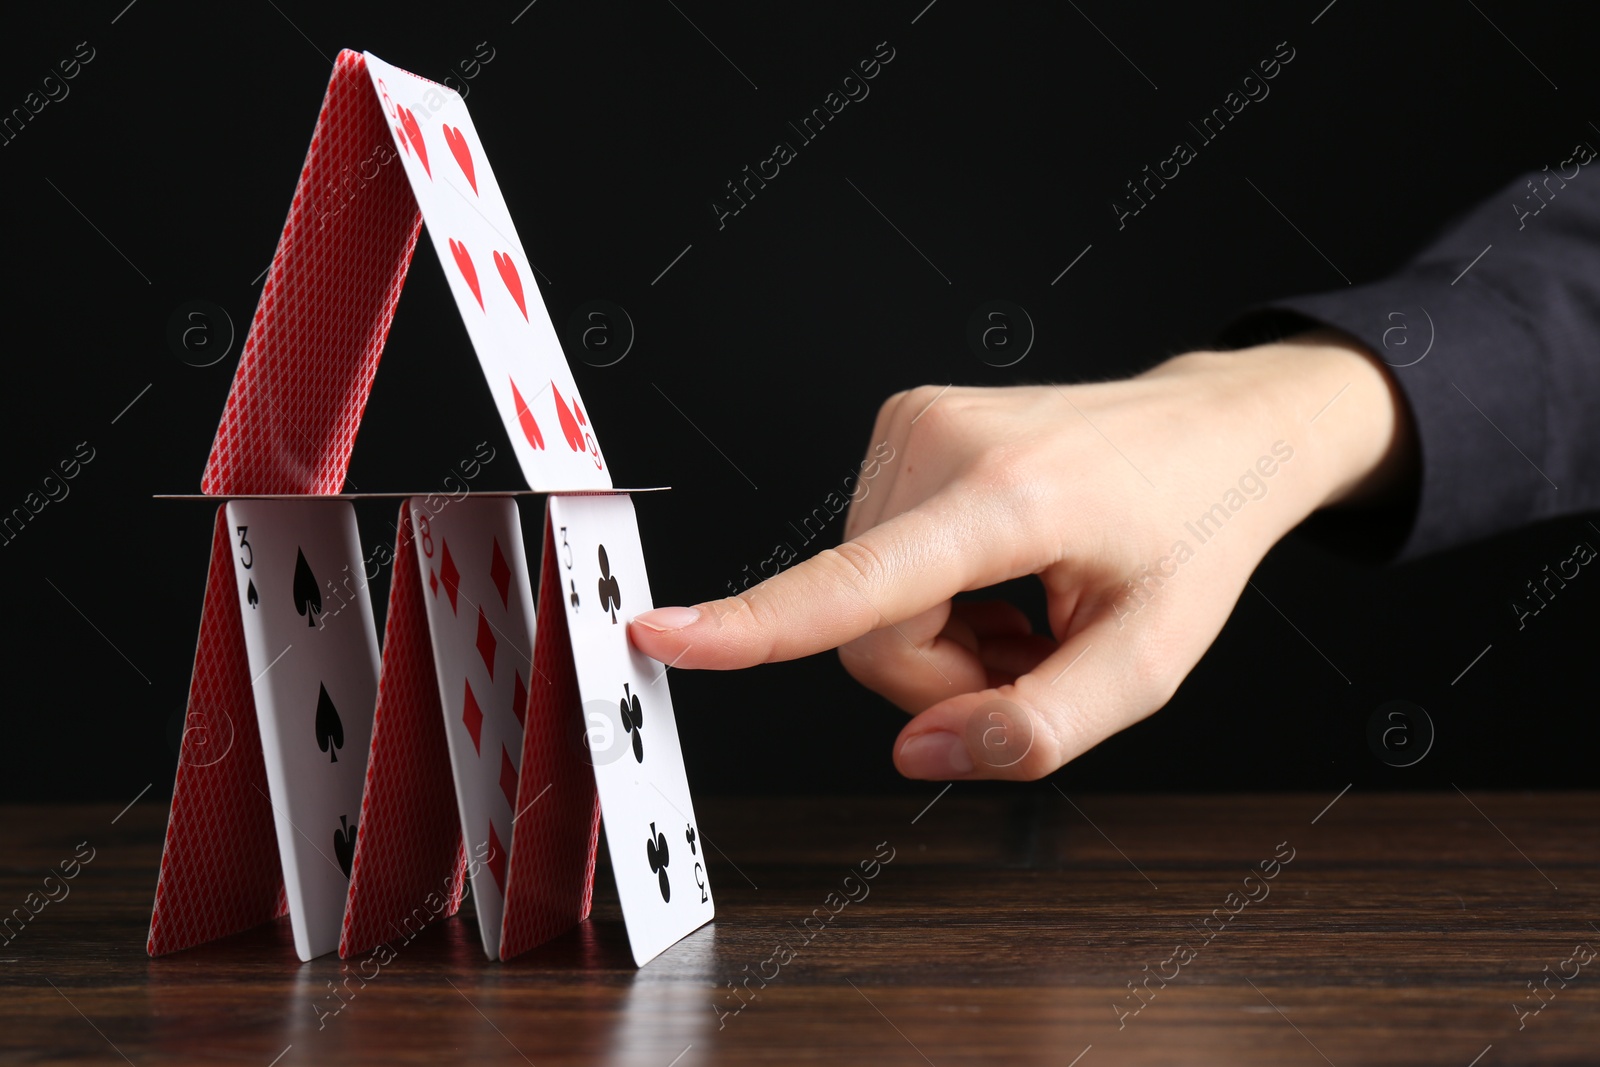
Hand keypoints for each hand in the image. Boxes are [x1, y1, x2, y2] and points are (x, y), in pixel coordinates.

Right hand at [629, 331, 1414, 779]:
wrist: (1217, 430)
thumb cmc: (1191, 537)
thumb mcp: (1149, 662)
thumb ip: (1035, 727)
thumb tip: (915, 753)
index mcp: (1011, 498)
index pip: (860, 584)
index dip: (755, 626)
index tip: (659, 633)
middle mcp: (944, 441)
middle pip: (866, 629)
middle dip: (940, 672)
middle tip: (1029, 649)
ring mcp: (916, 423)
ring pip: (860, 599)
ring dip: (938, 631)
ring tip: (1023, 603)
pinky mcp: (905, 423)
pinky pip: (870, 558)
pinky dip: (928, 590)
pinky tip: (998, 574)